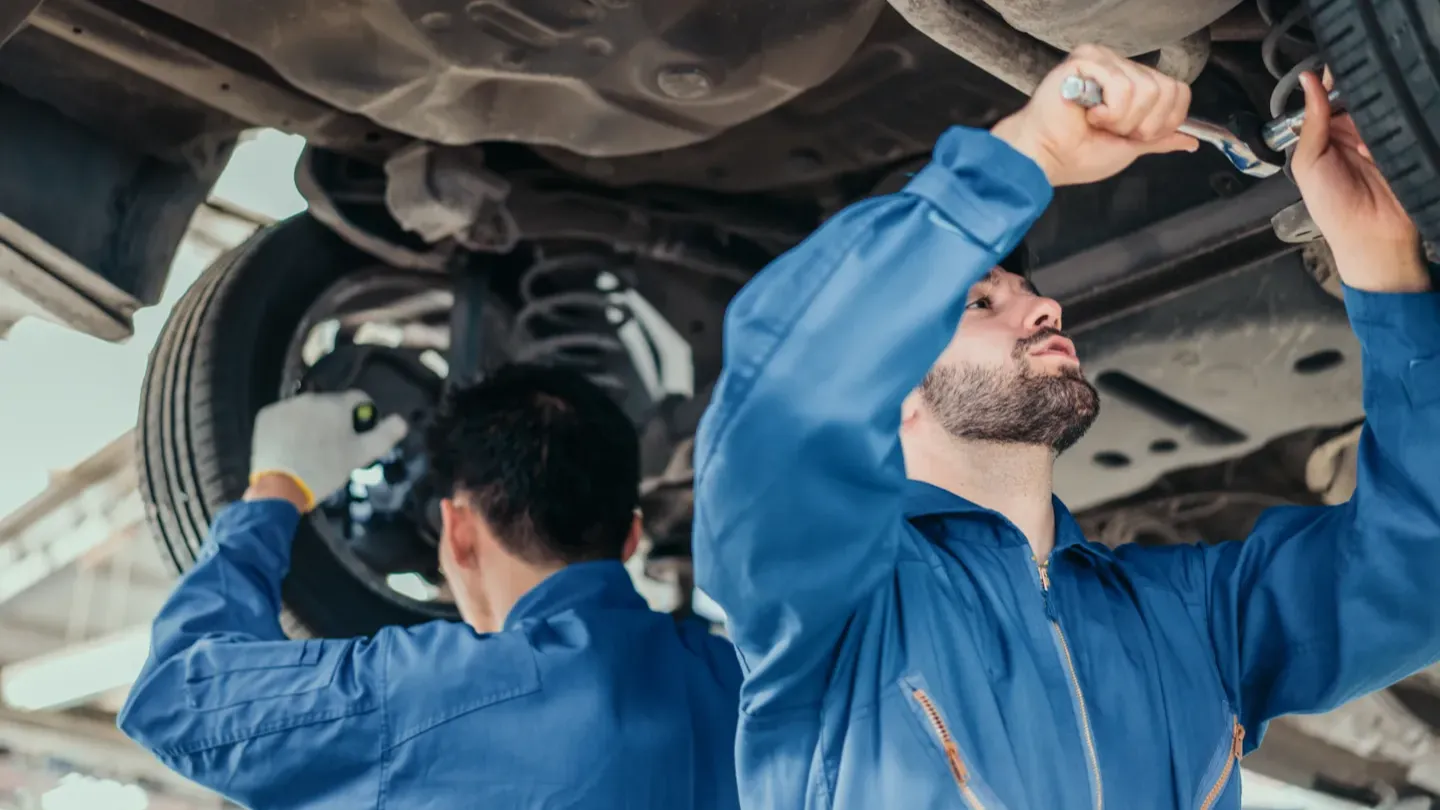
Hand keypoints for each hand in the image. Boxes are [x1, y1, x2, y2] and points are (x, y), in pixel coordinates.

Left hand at [247, 390, 407, 511]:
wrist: (279, 487)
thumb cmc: (324, 471)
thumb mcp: (359, 456)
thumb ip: (383, 436)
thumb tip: (402, 420)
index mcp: (336, 405)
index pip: (358, 399)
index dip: (362, 415)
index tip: (357, 434)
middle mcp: (310, 398)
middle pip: (330, 405)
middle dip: (333, 420)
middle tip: (331, 446)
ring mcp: (285, 405)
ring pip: (306, 410)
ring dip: (310, 422)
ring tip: (308, 448)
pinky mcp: (265, 415)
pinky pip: (284, 416)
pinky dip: (288, 426)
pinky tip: (289, 446)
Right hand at [990, 44, 1199, 186]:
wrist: (1046, 159)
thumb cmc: (1075, 154)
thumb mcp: (1130, 148)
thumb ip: (1160, 139)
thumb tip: (1191, 140)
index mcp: (1132, 83)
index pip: (1176, 89)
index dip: (1163, 120)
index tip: (1133, 134)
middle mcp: (1120, 66)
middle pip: (1165, 89)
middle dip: (1141, 123)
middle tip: (1110, 128)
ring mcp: (1103, 60)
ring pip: (1144, 89)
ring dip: (1120, 119)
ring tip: (1095, 121)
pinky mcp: (1086, 60)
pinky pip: (1122, 85)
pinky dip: (1108, 110)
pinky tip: (1087, 112)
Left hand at [1291, 70, 1427, 291]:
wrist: (1371, 236)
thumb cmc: (1331, 205)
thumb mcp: (1309, 162)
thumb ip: (1311, 122)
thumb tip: (1308, 78)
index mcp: (1326, 132)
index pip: (1330, 95)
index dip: (1334, 77)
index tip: (1341, 54)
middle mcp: (1355, 129)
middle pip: (1361, 93)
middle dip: (1362, 81)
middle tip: (1367, 63)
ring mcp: (1383, 135)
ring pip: (1384, 102)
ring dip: (1381, 99)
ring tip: (1379, 90)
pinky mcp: (1406, 141)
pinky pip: (1405, 118)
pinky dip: (1398, 116)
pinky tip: (1394, 116)